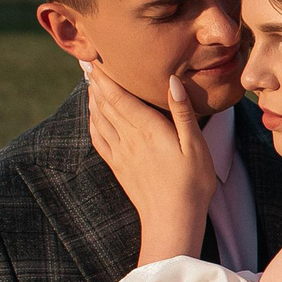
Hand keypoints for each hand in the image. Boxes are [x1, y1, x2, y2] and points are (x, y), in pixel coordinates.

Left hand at [86, 62, 216, 264]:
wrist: (172, 221)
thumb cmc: (192, 183)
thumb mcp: (195, 145)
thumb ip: (182, 111)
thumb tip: (171, 80)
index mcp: (147, 129)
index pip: (119, 97)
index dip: (105, 77)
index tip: (96, 60)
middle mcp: (129, 138)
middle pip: (106, 104)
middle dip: (95, 83)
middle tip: (86, 64)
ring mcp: (121, 153)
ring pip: (100, 119)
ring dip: (92, 100)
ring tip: (88, 84)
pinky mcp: (118, 167)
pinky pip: (99, 139)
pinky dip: (93, 123)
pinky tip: (93, 117)